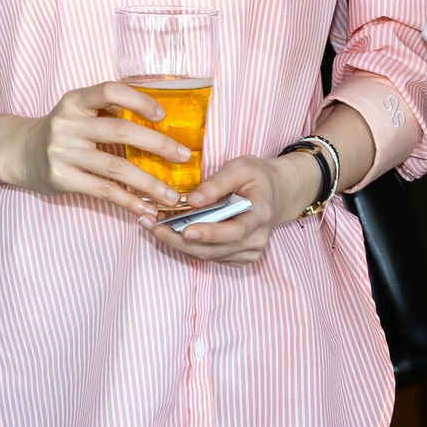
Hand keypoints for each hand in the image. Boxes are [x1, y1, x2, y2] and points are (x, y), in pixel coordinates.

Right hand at [0, 83, 193, 217]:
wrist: (20, 153)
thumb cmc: (63, 131)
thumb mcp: (78, 112)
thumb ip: (108, 112)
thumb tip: (161, 123)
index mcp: (75, 101)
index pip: (109, 91)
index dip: (138, 100)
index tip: (162, 115)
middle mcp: (67, 124)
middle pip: (119, 131)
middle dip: (156, 144)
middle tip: (183, 156)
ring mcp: (63, 152)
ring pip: (115, 168)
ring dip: (149, 183)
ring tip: (172, 196)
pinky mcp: (61, 179)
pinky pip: (103, 191)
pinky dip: (129, 201)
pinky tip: (147, 209)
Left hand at [141, 151, 320, 265]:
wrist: (277, 195)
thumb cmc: (257, 177)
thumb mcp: (241, 168)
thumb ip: (217, 183)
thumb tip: (190, 201)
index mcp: (260, 215)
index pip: (234, 231)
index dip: (209, 233)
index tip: (185, 230)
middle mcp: (256, 240)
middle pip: (213, 248)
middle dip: (179, 239)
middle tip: (151, 225)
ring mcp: (247, 253)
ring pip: (206, 255)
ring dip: (176, 243)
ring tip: (150, 225)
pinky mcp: (237, 258)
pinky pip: (208, 256)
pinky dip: (186, 246)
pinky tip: (166, 231)